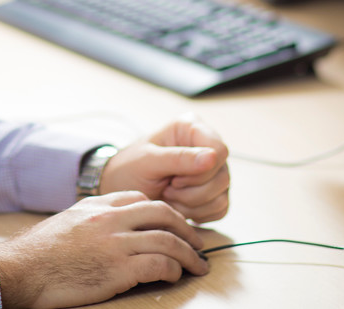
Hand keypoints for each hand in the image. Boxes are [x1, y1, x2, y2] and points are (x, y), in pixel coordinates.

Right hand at [0, 191, 207, 308]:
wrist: (21, 270)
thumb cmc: (38, 252)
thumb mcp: (67, 221)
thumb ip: (93, 218)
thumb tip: (114, 228)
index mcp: (97, 205)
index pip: (142, 199)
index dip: (164, 212)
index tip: (174, 225)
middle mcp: (110, 218)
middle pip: (163, 214)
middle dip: (187, 229)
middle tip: (198, 243)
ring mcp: (115, 242)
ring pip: (168, 240)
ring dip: (189, 255)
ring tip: (198, 266)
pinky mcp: (118, 269)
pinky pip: (159, 264)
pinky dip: (173, 270)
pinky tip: (175, 276)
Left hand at [101, 114, 229, 222]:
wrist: (120, 189)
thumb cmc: (129, 168)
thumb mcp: (147, 160)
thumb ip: (178, 157)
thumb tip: (213, 157)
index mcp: (191, 128)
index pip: (219, 150)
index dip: (201, 170)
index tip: (174, 178)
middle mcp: (207, 147)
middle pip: (223, 176)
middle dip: (192, 191)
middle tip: (167, 188)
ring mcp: (213, 172)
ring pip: (222, 196)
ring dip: (192, 204)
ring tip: (169, 196)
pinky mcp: (214, 194)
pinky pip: (220, 209)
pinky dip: (198, 214)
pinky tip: (178, 206)